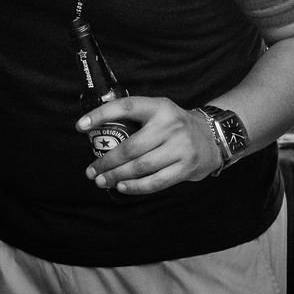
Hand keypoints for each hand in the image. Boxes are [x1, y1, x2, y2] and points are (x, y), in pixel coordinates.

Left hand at [79, 96, 221, 194]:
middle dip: (106, 161)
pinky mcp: (186, 167)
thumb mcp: (160, 112)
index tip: (80, 126)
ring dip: (117, 176)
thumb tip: (98, 133)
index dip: (101, 115)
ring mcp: (180, 147)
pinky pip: (156, 181)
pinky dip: (136, 187)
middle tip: (91, 171)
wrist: (213, 137)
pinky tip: (123, 187)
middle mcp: (170, 125)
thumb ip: (136, 119)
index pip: (125, 107)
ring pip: (140, 167)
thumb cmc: (176, 126)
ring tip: (102, 181)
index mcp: (159, 107)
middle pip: (130, 147)